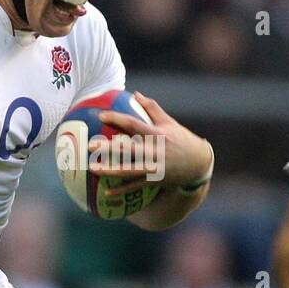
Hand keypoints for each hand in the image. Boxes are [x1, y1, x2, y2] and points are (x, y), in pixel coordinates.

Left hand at [93, 92, 211, 197]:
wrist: (199, 164)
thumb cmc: (181, 139)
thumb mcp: (169, 123)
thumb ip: (152, 108)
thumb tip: (135, 94)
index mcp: (156, 134)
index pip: (133, 124)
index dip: (117, 119)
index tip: (100, 115)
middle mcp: (154, 151)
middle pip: (127, 149)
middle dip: (108, 148)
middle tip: (89, 146)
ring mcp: (153, 167)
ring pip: (128, 170)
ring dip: (109, 171)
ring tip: (92, 168)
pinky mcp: (154, 181)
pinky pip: (135, 187)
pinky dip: (121, 191)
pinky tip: (106, 193)